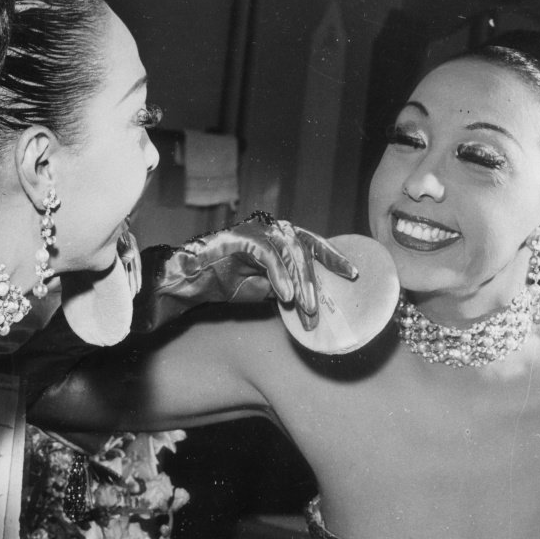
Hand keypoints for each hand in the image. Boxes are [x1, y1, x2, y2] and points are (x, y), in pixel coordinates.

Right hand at [135, 211, 358, 332]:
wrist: (185, 283)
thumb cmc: (223, 285)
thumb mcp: (264, 290)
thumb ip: (288, 289)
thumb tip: (314, 303)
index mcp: (278, 240)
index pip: (312, 244)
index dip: (334, 257)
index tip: (354, 275)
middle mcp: (269, 230)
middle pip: (305, 247)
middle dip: (318, 277)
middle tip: (323, 306)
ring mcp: (254, 231)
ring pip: (290, 249)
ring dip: (300, 281)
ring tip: (305, 308)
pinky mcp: (238, 237)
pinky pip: (267, 254)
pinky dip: (279, 275)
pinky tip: (285, 297)